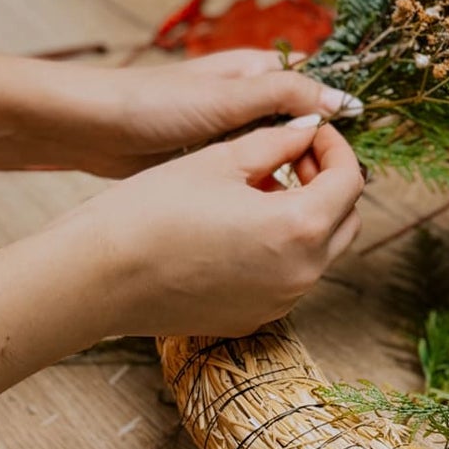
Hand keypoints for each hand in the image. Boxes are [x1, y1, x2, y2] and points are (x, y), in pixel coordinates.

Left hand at [56, 52, 362, 177]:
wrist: (91, 130)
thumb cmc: (155, 103)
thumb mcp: (229, 97)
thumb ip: (287, 96)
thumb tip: (343, 101)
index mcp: (258, 71)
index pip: (316, 89)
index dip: (338, 117)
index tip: (351, 150)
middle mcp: (249, 99)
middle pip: (302, 126)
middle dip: (316, 153)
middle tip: (326, 186)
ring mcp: (231, 131)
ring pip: (278, 154)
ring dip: (290, 175)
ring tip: (302, 203)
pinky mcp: (212, 160)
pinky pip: (252, 175)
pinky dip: (263, 190)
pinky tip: (269, 212)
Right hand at [71, 116, 364, 337]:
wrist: (97, 277)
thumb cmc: (151, 211)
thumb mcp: (220, 161)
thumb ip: (277, 143)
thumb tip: (308, 129)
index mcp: (298, 228)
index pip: (350, 181)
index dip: (335, 147)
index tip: (310, 131)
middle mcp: (301, 274)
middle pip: (345, 221)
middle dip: (329, 183)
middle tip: (293, 156)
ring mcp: (279, 303)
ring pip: (319, 252)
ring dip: (306, 216)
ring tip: (261, 188)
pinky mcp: (253, 319)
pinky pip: (286, 279)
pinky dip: (281, 249)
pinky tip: (241, 227)